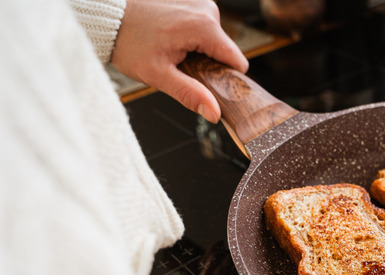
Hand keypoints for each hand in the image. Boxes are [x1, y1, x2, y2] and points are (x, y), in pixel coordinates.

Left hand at [111, 0, 248, 122]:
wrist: (107, 18)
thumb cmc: (128, 42)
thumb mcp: (158, 75)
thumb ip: (190, 94)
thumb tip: (215, 113)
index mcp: (204, 26)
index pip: (237, 61)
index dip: (226, 78)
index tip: (205, 83)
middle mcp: (207, 9)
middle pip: (225, 51)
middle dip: (208, 63)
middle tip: (179, 65)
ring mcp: (200, 2)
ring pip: (215, 39)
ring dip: (198, 50)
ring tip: (171, 50)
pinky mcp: (193, 0)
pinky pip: (204, 27)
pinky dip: (192, 36)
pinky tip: (170, 38)